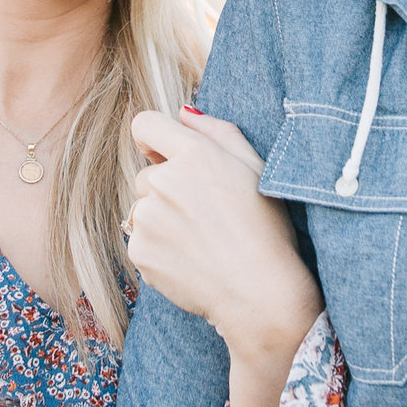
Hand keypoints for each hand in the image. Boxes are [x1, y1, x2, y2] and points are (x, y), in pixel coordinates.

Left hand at [128, 108, 322, 406]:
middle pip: (147, 174)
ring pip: (143, 209)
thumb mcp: (255, 168)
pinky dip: (159, 249)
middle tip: (205, 215)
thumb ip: (217, 131)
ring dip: (162, 220)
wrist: (260, 294)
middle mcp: (164, 181)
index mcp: (195, 154)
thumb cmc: (267, 229)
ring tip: (201, 241)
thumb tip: (183, 112)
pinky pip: (141, 240)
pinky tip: (191, 260)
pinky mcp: (140, 251)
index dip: (154, 140)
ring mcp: (148, 218)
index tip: (165, 155)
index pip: (145, 125)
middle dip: (168, 189)